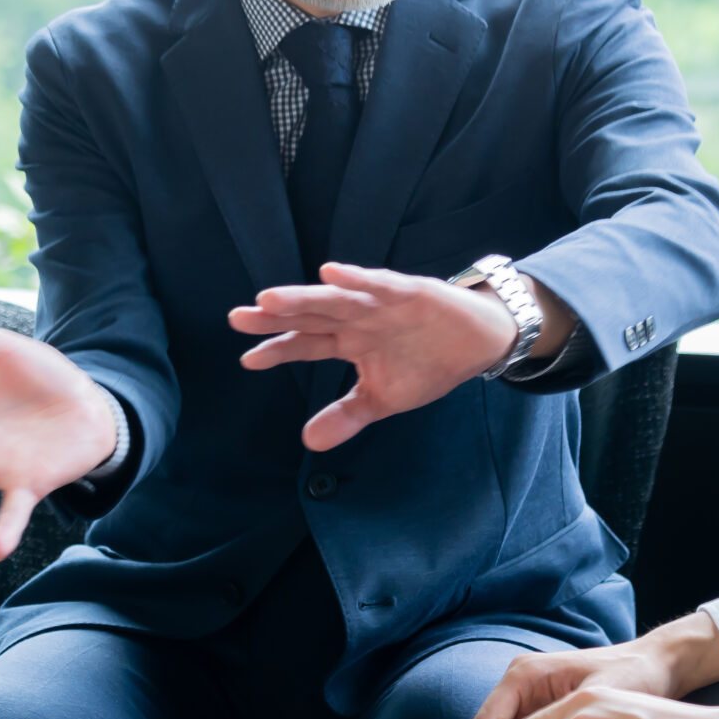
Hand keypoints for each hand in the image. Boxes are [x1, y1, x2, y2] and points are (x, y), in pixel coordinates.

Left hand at [228, 262, 522, 450]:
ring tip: (270, 299)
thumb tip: (308, 443)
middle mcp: (358, 318)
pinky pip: (380, 285)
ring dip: (304, 298)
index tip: (247, 359)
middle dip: (276, 317)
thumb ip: (347, 415)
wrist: (480, 342)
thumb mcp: (383, 398)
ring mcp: (381, 303)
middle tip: (238, 317)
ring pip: (336, 300)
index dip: (278, 349)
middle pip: (311, 317)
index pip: (306, 343)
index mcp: (350, 341)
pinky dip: (358, 280)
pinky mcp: (409, 292)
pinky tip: (331, 274)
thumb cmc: (429, 363)